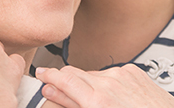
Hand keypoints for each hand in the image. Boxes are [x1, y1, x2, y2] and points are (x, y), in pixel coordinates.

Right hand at [35, 65, 173, 107]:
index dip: (49, 74)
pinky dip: (106, 81)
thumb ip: (72, 104)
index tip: (40, 73)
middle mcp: (110, 82)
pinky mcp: (133, 70)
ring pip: (93, 73)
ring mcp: (123, 74)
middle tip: (56, 87)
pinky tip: (112, 94)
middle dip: (65, 80)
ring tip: (92, 99)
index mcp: (99, 99)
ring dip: (87, 83)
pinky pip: (111, 73)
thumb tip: (51, 91)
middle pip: (76, 73)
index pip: (65, 78)